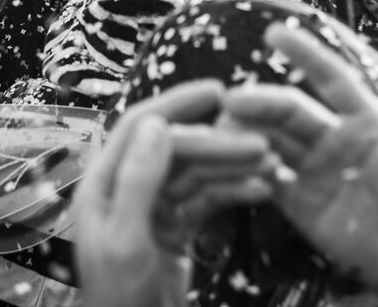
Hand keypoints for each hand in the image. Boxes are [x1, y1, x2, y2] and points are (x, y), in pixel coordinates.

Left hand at [72, 81, 277, 306]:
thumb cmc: (121, 297)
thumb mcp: (126, 241)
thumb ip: (139, 182)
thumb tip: (158, 123)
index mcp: (105, 183)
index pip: (140, 127)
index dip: (178, 103)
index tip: (219, 91)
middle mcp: (127, 187)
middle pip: (177, 148)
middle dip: (219, 143)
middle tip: (263, 144)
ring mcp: (154, 207)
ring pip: (197, 172)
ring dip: (233, 166)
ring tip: (272, 166)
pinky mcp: (176, 226)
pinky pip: (207, 198)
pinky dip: (234, 191)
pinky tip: (262, 190)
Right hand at [222, 23, 377, 295]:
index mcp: (368, 121)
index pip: (332, 79)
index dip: (306, 54)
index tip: (274, 32)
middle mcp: (336, 137)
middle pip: (291, 110)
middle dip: (261, 102)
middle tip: (231, 103)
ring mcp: (315, 168)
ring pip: (272, 140)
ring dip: (246, 135)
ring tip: (220, 136)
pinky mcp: (300, 201)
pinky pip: (267, 179)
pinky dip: (248, 171)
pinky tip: (234, 170)